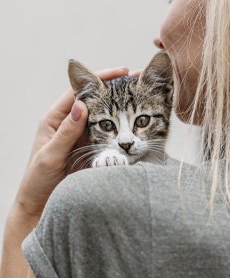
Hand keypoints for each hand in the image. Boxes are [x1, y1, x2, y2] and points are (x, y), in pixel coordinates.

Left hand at [13, 66, 128, 219]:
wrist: (40, 204)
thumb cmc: (37, 179)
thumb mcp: (50, 155)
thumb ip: (66, 132)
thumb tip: (82, 106)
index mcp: (56, 119)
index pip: (80, 92)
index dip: (100, 79)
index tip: (121, 72)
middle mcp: (72, 125)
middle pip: (97, 101)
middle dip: (117, 90)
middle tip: (140, 82)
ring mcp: (84, 137)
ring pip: (105, 118)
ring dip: (122, 109)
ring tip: (143, 99)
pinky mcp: (93, 150)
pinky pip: (108, 137)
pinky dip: (121, 131)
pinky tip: (134, 126)